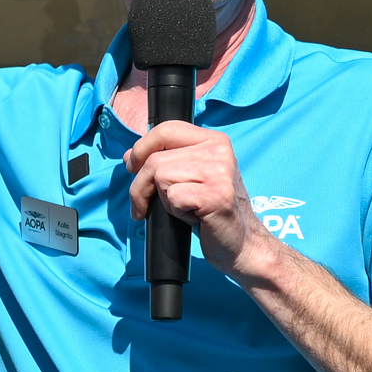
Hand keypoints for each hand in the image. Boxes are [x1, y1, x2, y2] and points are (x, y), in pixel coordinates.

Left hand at [119, 116, 278, 277]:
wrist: (242, 242)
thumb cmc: (213, 211)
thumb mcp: (192, 176)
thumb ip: (166, 160)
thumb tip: (129, 156)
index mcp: (215, 140)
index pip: (166, 129)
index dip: (142, 148)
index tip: (132, 167)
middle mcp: (219, 152)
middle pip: (155, 159)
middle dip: (141, 186)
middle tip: (145, 204)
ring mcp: (219, 173)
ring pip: (161, 177)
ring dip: (164, 200)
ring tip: (185, 208)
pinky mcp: (215, 196)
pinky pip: (172, 197)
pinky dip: (175, 212)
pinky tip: (194, 217)